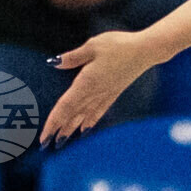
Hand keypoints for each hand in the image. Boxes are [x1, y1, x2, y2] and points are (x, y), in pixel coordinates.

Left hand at [41, 28, 155, 143]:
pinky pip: (98, 111)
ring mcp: (105, 94)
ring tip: (60, 142)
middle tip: (44, 146)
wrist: (146, 50)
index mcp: (87, 82)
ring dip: (70, 129)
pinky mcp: (113, 93)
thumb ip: (73, 57)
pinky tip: (84, 131)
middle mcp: (95, 92)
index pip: (66, 106)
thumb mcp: (93, 45)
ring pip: (84, 116)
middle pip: (72, 115)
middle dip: (58, 130)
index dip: (53, 122)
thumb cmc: (120, 45)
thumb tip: (55, 63)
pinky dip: (89, 122)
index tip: (45, 136)